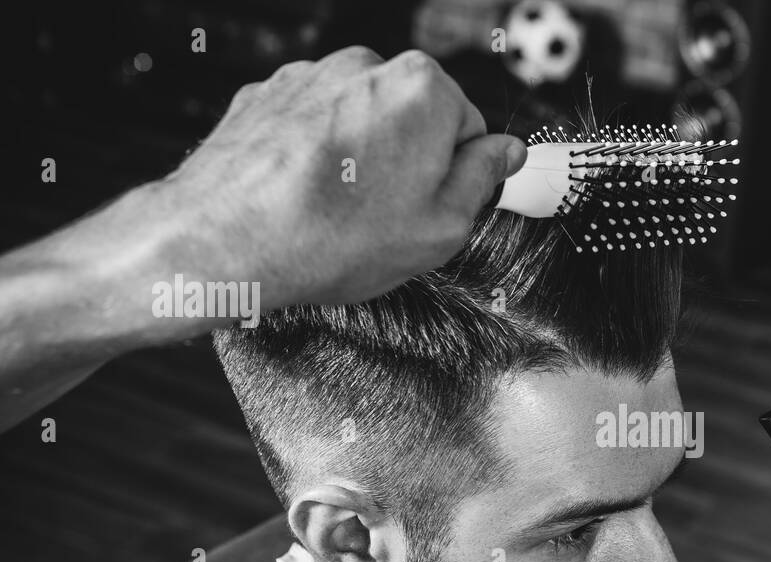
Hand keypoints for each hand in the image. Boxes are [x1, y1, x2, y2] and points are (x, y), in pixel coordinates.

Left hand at [151, 46, 526, 310]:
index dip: (456, 180)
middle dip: (408, 166)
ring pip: (361, 124)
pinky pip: (312, 129)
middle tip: (387, 223)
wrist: (221, 242)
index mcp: (423, 89)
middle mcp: (366, 66)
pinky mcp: (266, 95)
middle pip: (414, 120)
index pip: (469, 131)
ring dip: (361, 164)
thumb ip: (483, 180)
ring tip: (339, 218)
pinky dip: (315, 160)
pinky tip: (303, 203)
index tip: (433, 212)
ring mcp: (310, 76)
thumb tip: (504, 153)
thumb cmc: (332, 239)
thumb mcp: (440, 228)